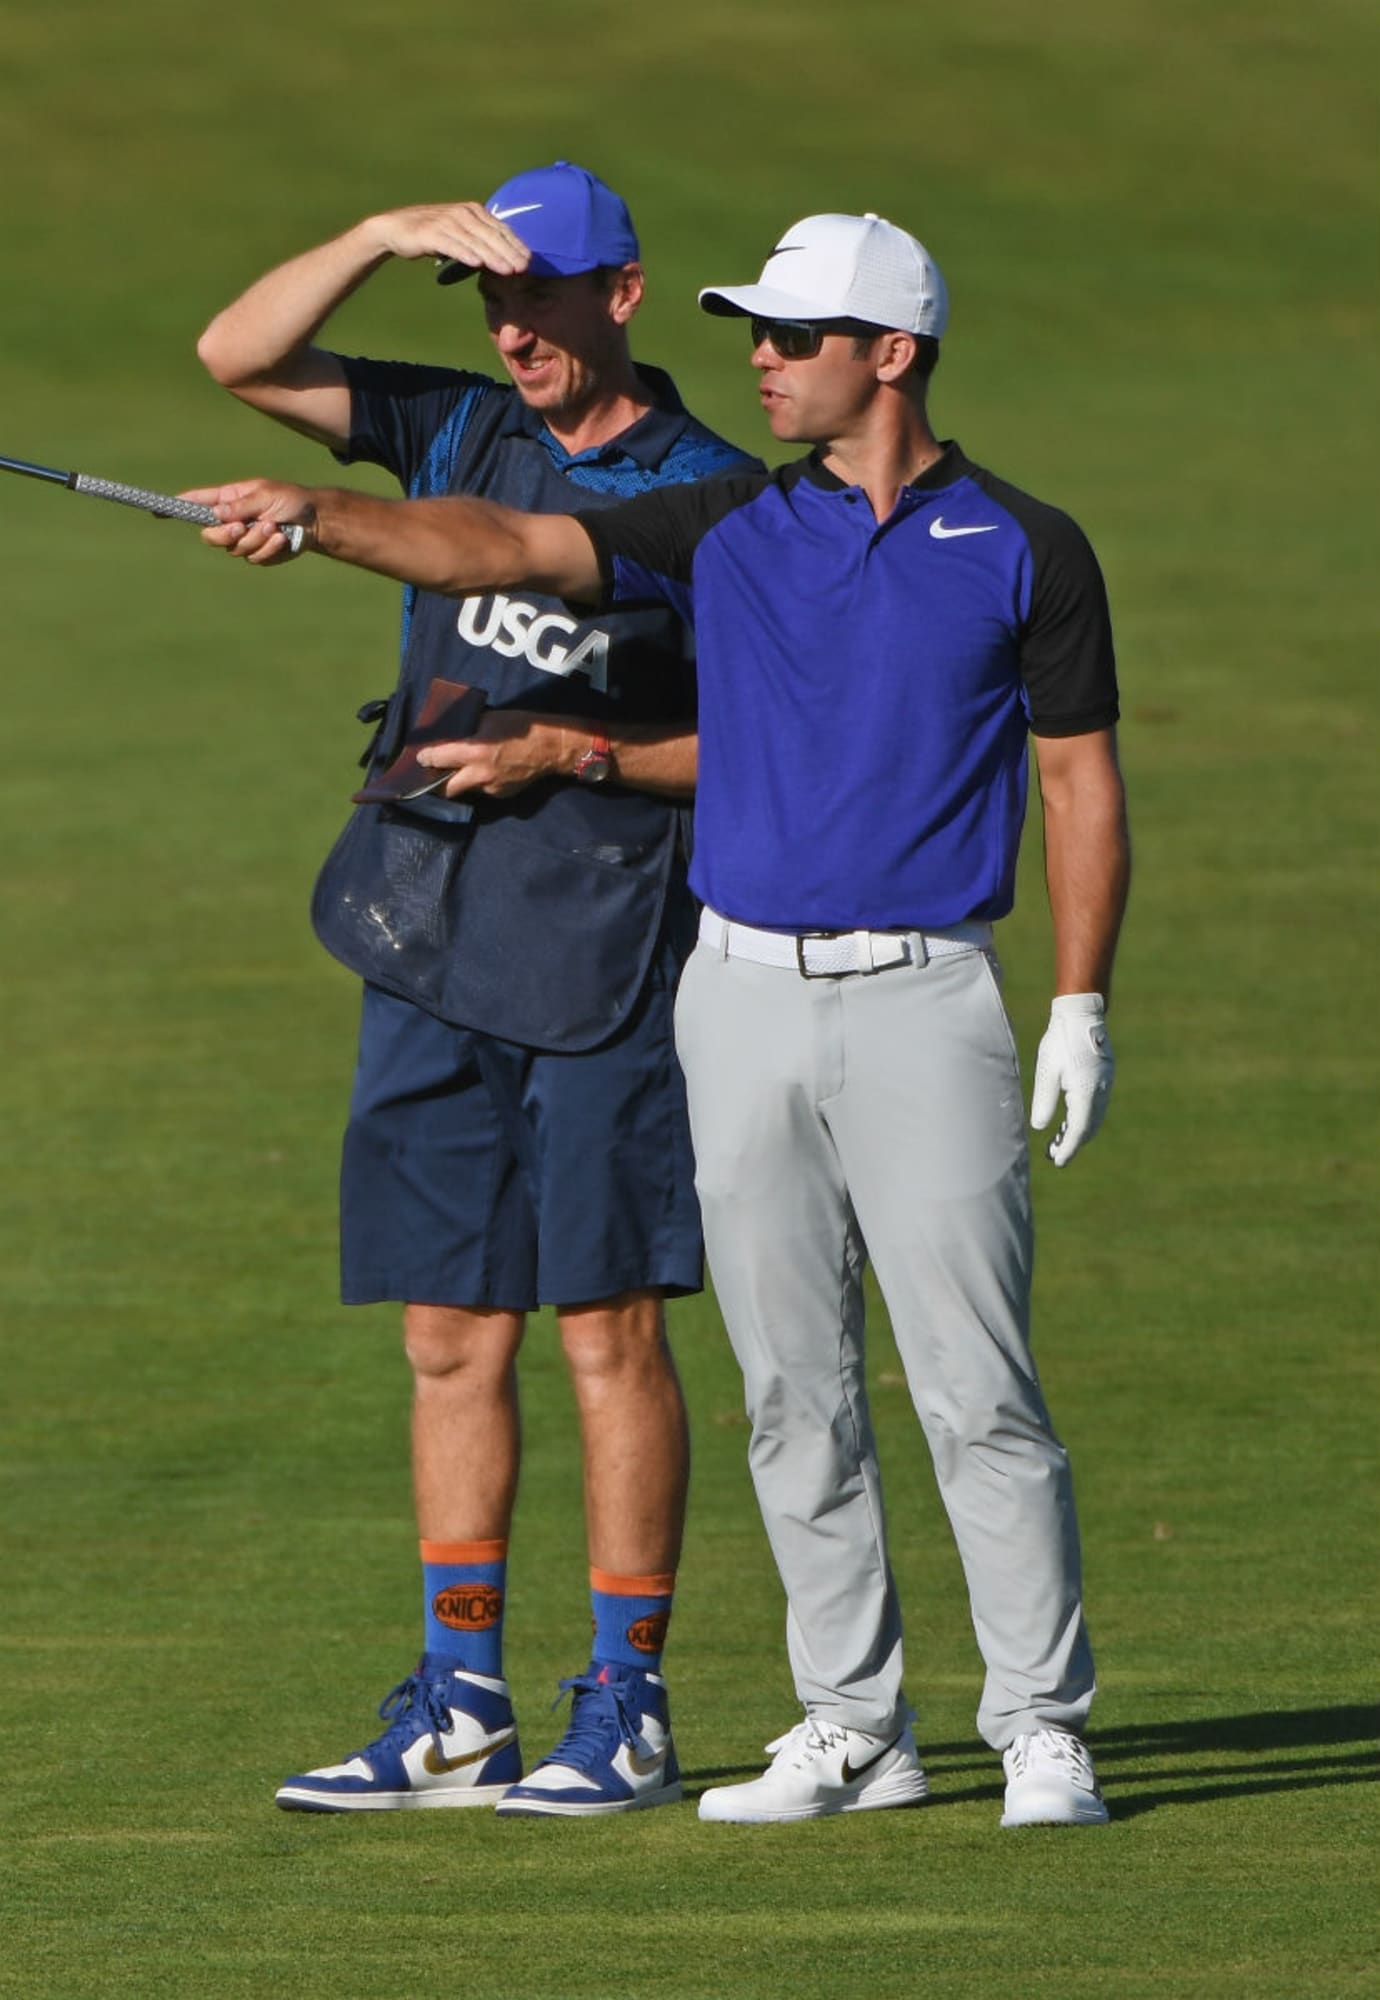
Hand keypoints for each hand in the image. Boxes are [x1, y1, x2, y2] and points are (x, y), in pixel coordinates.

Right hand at [181, 480, 315, 563]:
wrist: (315, 521)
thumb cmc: (290, 500)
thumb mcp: (265, 495)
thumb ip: (240, 506)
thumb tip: (217, 514)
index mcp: (228, 499)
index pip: (196, 503)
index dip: (176, 507)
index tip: (157, 511)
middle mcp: (231, 520)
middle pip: (209, 536)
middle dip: (225, 534)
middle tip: (243, 527)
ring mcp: (243, 539)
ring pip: (234, 549)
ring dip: (256, 539)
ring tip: (274, 527)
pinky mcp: (258, 555)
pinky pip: (254, 558)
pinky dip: (269, 549)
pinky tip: (282, 538)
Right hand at [364, 202, 530, 275]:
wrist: (397, 228)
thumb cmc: (433, 234)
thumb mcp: (461, 234)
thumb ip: (480, 240)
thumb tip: (506, 257)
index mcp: (473, 211)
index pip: (500, 229)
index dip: (516, 245)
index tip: (530, 261)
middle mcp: (463, 213)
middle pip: (491, 235)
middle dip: (510, 253)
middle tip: (525, 269)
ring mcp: (447, 221)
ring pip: (475, 242)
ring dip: (493, 256)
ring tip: (508, 271)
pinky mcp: (431, 232)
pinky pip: (452, 245)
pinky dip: (465, 254)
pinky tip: (478, 264)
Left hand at [416, 713, 570, 798]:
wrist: (552, 748)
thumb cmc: (522, 727)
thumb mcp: (491, 719)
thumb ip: (470, 729)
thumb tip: (454, 733)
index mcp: (474, 751)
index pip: (438, 759)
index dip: (426, 758)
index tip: (420, 758)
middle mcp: (479, 774)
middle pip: (446, 789)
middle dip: (436, 784)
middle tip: (433, 775)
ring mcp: (491, 788)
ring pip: (466, 790)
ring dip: (461, 781)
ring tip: (464, 770)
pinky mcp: (502, 795)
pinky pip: (484, 790)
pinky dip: (481, 782)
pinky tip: (490, 771)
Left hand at [1031, 993, 1114, 1167]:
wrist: (1081, 1014)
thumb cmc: (1060, 1040)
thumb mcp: (1047, 1071)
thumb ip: (1044, 1100)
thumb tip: (1040, 1127)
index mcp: (1086, 1091)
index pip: (1078, 1130)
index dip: (1068, 1148)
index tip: (1056, 1161)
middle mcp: (1101, 1091)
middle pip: (1089, 1127)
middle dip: (1073, 1144)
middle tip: (1053, 1155)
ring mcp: (1106, 1084)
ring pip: (1094, 1117)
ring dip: (1079, 1132)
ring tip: (1058, 1141)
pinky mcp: (1105, 1077)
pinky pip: (1096, 1106)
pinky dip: (1084, 1118)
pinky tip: (1070, 1120)